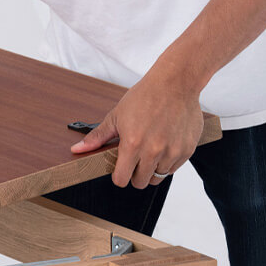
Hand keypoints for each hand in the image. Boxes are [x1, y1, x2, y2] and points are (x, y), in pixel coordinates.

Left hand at [70, 74, 204, 188]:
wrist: (175, 83)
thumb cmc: (145, 97)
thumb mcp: (116, 116)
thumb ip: (98, 137)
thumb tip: (77, 149)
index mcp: (132, 144)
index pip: (122, 179)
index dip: (119, 176)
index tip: (120, 169)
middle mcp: (153, 151)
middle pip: (141, 182)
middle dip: (135, 174)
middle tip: (135, 160)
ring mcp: (172, 151)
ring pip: (159, 177)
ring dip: (153, 169)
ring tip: (150, 151)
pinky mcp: (188, 149)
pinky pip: (174, 168)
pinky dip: (168, 162)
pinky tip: (164, 146)